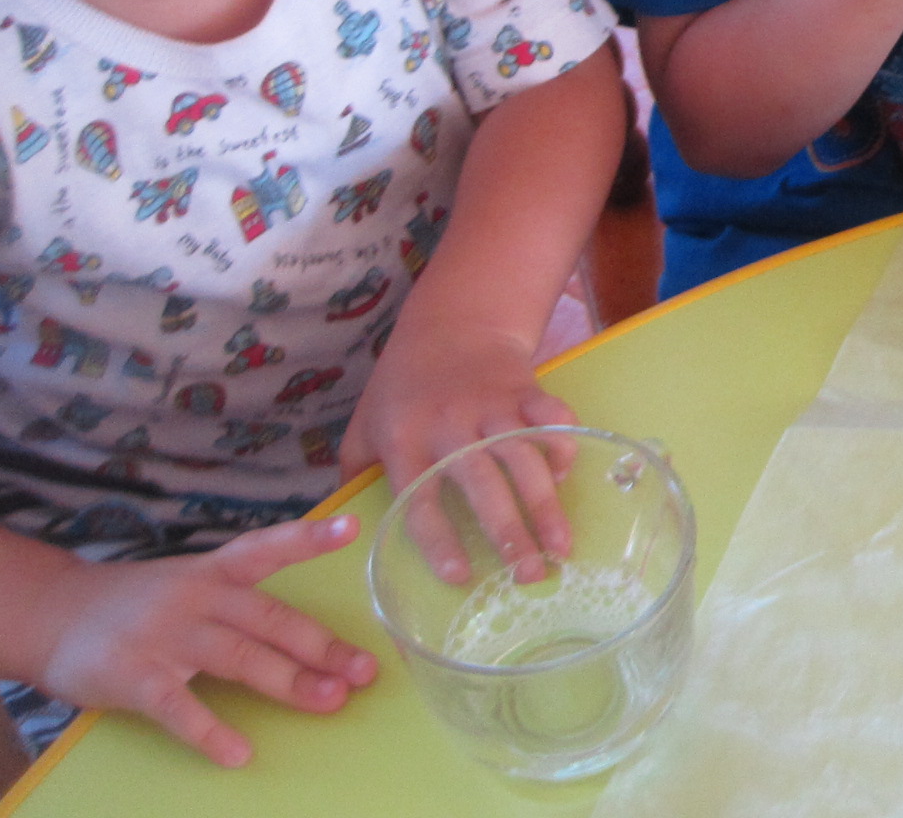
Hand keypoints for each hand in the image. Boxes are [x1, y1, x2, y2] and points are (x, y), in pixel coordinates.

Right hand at [36, 516, 378, 765]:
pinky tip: (238, 752)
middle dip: (321, 646)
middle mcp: (196, 595)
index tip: (351, 528)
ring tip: (331, 701)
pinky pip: (177, 706)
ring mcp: (164, 634)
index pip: (266, 547)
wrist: (52, 613)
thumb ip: (245, 602)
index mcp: (215, 570)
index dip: (308, 538)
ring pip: (237, 658)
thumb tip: (314, 642)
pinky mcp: (132, 674)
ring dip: (287, 681)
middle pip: (268, 618)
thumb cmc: (142, 603)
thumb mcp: (193, 582)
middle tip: (365, 671)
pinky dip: (209, 730)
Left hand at [341, 322, 573, 584]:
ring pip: (524, 459)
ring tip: (562, 547)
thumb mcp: (363, 427)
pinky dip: (563, 447)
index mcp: (404, 442)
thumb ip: (354, 475)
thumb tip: (338, 531)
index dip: (439, 542)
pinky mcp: (524, 389)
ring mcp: (491, 406)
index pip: (420, 500)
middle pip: (482, 485)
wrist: (449, 324)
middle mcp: (448, 426)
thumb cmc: (401, 387)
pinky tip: (565, 476)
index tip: (460, 577)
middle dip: (510, 533)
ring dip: (546, 505)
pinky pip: (552, 419)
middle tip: (530, 576)